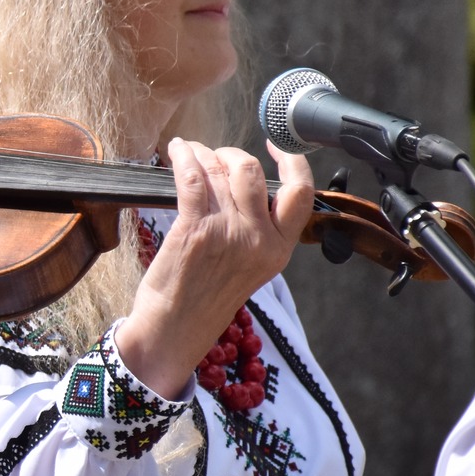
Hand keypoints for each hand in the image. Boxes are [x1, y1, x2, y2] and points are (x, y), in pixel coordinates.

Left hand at [117, 140, 313, 395]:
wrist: (173, 329)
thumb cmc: (205, 299)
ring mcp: (227, 233)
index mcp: (279, 249)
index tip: (275, 146)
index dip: (292, 162)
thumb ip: (258, 231)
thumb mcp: (251, 269)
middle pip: (252, 172)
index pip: (300, 193)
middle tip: (215, 158)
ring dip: (202, 154)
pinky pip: (191, 178)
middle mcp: (258, 239)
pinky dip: (183, 157)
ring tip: (190, 153)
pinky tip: (177, 151)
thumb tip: (244, 186)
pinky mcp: (194, 229)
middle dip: (230, 155)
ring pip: (219, 171)